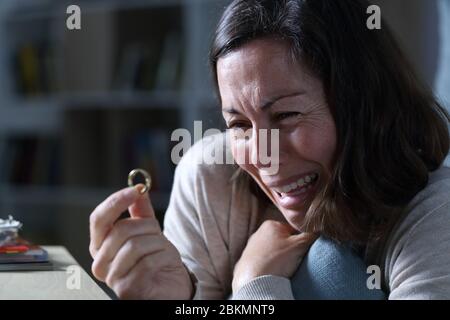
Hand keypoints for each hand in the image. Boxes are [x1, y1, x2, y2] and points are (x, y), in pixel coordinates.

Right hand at [89, 184, 192, 298]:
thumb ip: (141, 212)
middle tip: (158, 235)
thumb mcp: (149, 232)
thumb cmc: (156, 261)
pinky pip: (148, 262)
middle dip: (147, 226)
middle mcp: (100, 263)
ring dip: (157, 244)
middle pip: (121, 229)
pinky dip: (164, 258)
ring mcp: (112, 278)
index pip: (99, 219)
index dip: (116, 201)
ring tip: (162, 252)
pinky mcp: (127, 289)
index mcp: (101, 246)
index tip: (137, 189)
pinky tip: (165, 264)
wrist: (170, 288)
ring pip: (135, 244)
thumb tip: (138, 188)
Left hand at [232, 220, 316, 292]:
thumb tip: (318, 231)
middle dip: (289, 250)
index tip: (301, 252)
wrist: (254, 280)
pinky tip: (272, 272)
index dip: (300, 242)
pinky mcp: (246, 261)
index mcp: (270, 224)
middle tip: (293, 261)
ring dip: (279, 259)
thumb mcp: (299, 245)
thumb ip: (310, 235)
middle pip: (282, 241)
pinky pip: (263, 262)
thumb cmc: (276, 260)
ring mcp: (250, 247)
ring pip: (272, 252)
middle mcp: (258, 233)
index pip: (292, 230)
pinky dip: (269, 266)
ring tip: (282, 268)